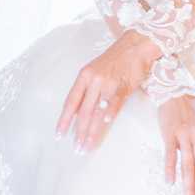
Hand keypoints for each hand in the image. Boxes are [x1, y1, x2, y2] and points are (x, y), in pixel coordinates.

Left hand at [55, 28, 160, 151]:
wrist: (135, 45)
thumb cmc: (115, 59)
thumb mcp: (95, 70)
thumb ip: (86, 89)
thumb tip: (76, 112)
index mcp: (84, 76)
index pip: (70, 102)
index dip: (64, 119)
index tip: (59, 135)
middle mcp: (94, 80)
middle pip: (83, 111)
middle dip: (78, 132)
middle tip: (76, 148)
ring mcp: (108, 84)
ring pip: (96, 112)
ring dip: (91, 132)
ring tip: (87, 146)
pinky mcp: (123, 87)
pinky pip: (114, 105)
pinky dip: (108, 116)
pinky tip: (104, 125)